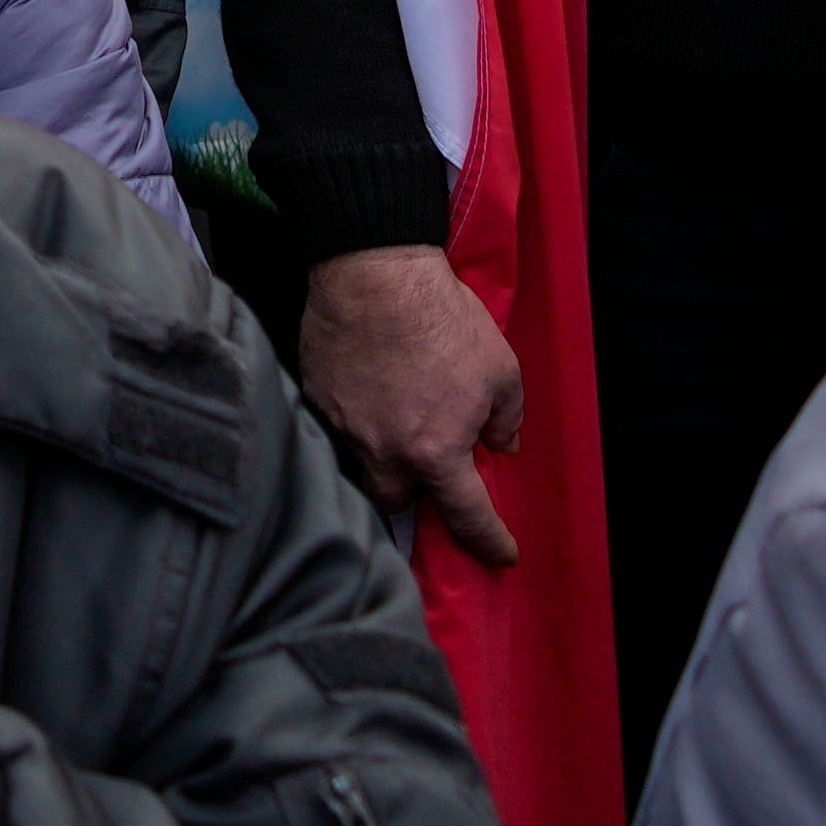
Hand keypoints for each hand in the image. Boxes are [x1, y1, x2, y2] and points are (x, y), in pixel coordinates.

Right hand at [290, 244, 527, 571]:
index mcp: (437, 451)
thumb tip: (501, 443)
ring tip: (394, 422)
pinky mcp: (318, 398)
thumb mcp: (500, 369)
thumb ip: (507, 417)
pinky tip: (367, 389)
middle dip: (413, 494)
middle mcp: (386, 451)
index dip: (489, 541)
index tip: (502, 554)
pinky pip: (338, 426)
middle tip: (429, 468)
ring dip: (382, 455)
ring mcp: (345, 427)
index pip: (466, 515)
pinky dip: (357, 418)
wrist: (374, 271)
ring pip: (361, 465)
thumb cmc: (443, 318)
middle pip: (394, 503)